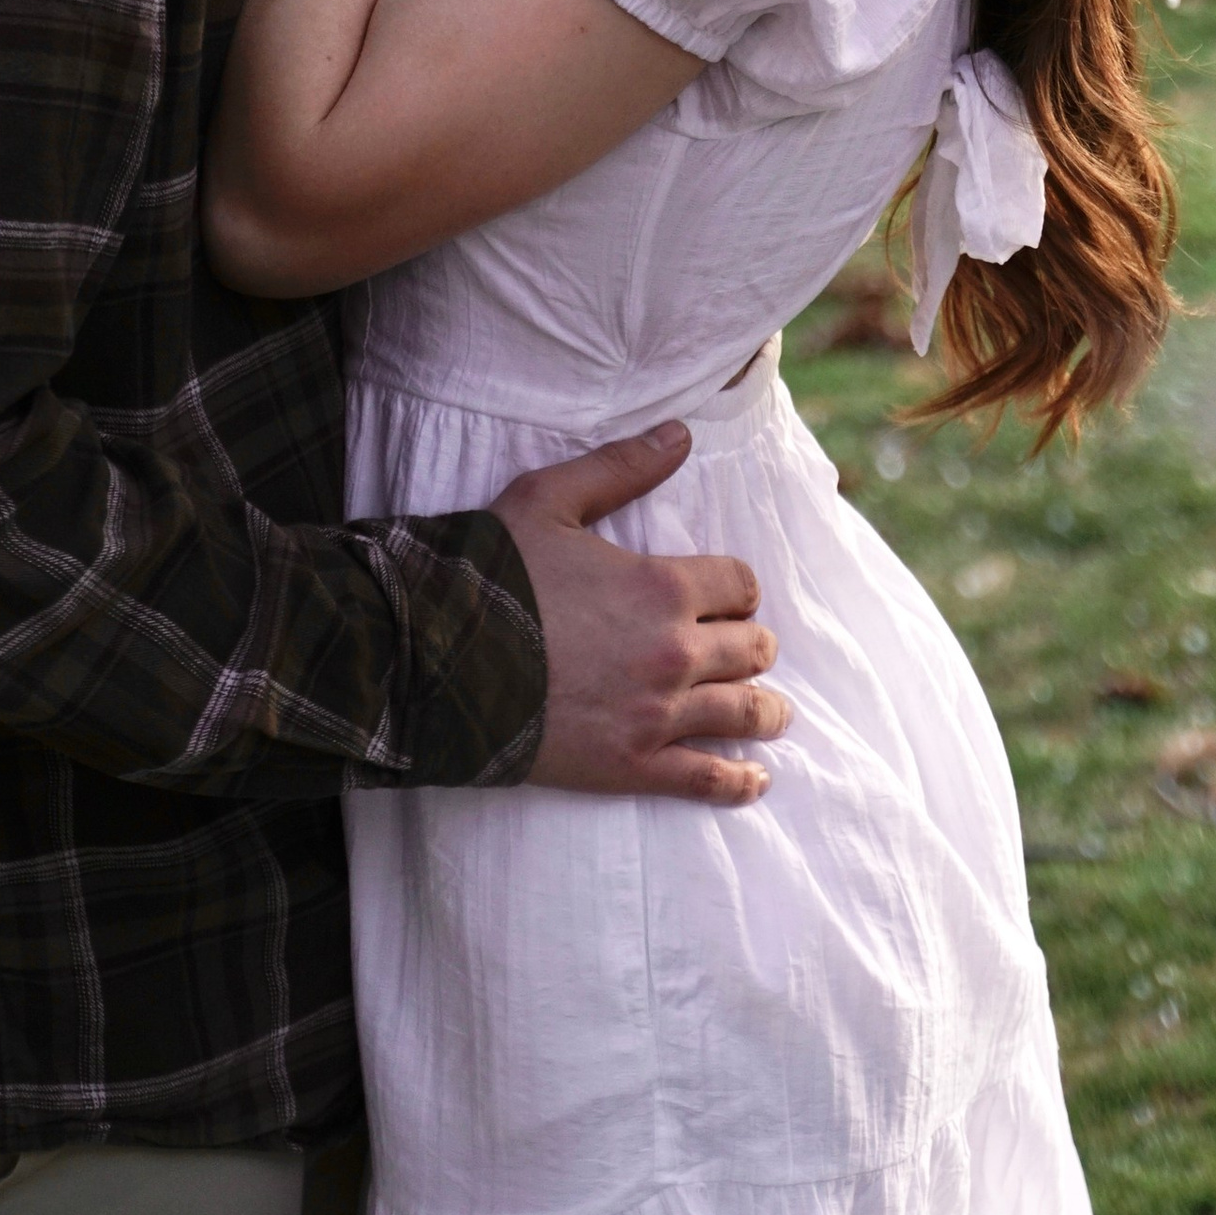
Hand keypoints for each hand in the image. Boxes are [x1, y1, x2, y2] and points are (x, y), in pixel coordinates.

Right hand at [495, 423, 790, 805]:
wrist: (439, 658)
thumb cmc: (493, 573)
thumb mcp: (550, 499)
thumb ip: (621, 467)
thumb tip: (681, 433)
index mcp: (663, 586)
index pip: (739, 584)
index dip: (737, 587)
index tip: (730, 596)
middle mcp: (674, 652)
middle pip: (750, 650)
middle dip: (753, 645)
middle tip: (748, 649)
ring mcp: (656, 715)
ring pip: (742, 714)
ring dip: (767, 712)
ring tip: (776, 715)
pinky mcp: (632, 766)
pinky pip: (705, 779)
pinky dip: (739, 781)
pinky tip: (756, 780)